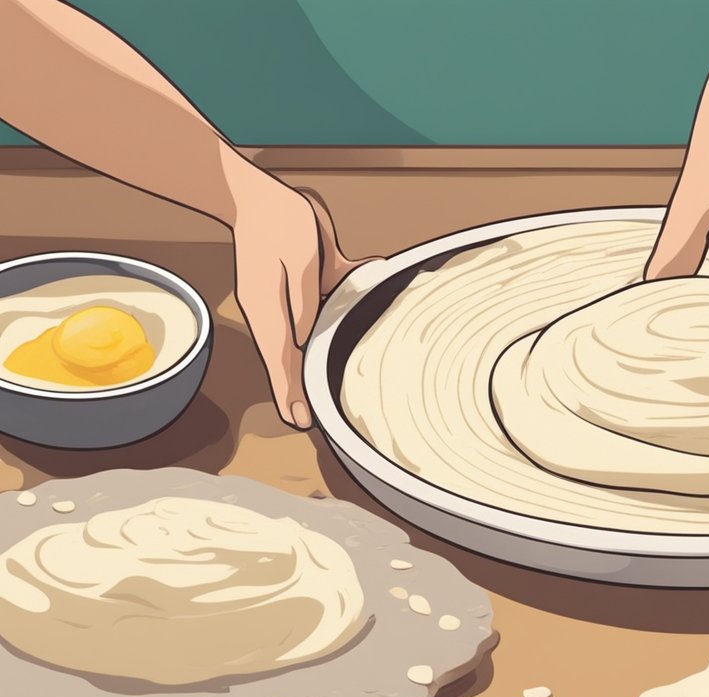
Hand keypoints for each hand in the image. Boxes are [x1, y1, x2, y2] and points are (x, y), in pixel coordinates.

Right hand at [231, 181, 378, 428]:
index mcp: (269, 311)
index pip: (282, 359)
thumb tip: (308, 337)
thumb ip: (307, 299)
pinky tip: (376, 277)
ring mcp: (291, 299)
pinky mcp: (308, 282)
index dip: (291, 392)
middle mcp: (278, 311)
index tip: (298, 419)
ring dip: (327, 352)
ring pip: (314, 333)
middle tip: (311, 419)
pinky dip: (353, 295)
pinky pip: (332, 298)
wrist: (261, 196)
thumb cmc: (278, 223)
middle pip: (294, 355)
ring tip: (340, 383)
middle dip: (303, 386)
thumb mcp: (298, 261)